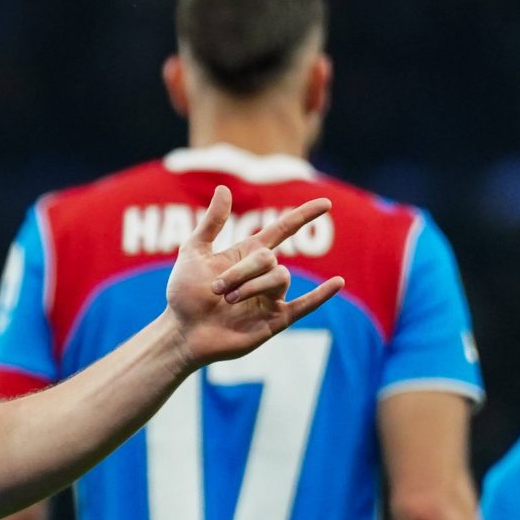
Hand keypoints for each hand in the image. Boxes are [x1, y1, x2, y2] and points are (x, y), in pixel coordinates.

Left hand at [165, 186, 343, 365]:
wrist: (181, 331)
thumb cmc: (184, 293)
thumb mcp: (194, 252)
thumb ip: (212, 223)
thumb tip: (224, 188)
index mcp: (248, 255)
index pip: (283, 230)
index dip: (303, 216)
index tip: (325, 203)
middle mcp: (263, 274)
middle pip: (269, 258)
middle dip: (242, 271)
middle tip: (216, 288)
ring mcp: (271, 298)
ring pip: (279, 279)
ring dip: (252, 286)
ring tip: (228, 300)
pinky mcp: (274, 320)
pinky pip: (304, 305)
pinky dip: (321, 295)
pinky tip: (338, 283)